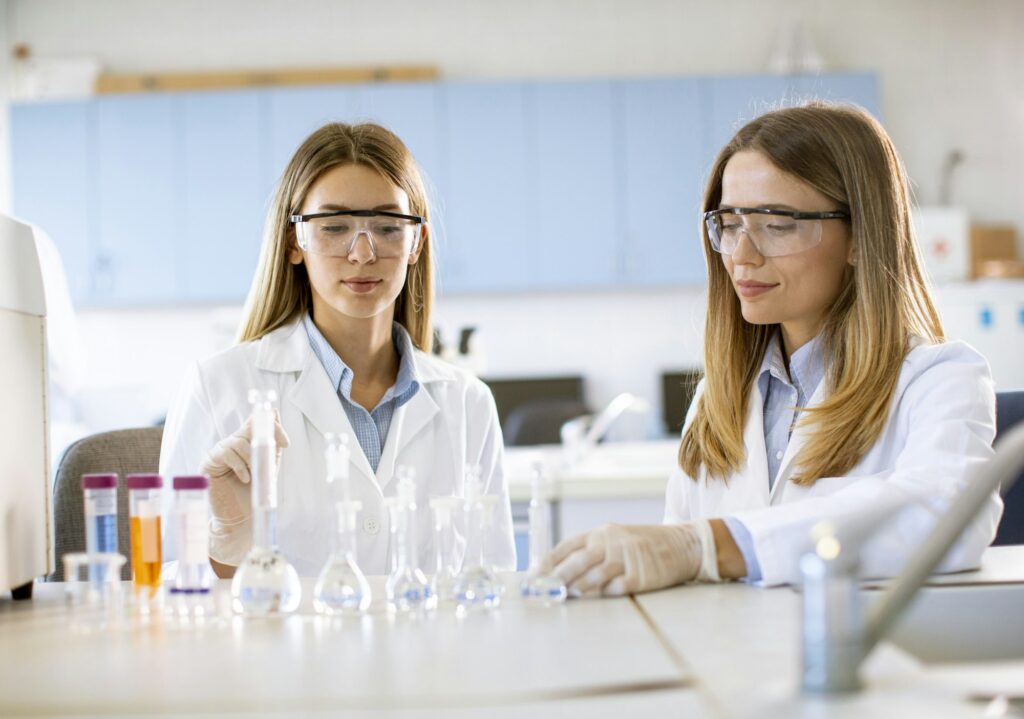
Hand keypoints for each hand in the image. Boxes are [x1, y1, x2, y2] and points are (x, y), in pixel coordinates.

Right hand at [199, 412, 288, 525]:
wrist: (241, 516)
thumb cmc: (254, 492)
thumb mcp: (268, 464)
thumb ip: (272, 443)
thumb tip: (275, 413)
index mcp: (248, 441)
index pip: (258, 421)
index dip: (273, 425)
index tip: (286, 443)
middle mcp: (233, 442)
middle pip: (249, 426)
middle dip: (264, 443)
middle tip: (271, 461)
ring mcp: (220, 450)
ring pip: (239, 441)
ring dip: (252, 459)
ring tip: (255, 475)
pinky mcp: (209, 461)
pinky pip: (226, 454)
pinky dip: (240, 466)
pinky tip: (246, 479)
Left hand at [543, 521, 715, 596]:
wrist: (681, 545)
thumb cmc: (643, 543)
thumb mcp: (616, 537)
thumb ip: (592, 550)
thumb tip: (561, 571)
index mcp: (601, 533)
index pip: (567, 546)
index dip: (549, 562)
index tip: (535, 576)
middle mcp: (611, 543)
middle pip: (577, 562)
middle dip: (557, 578)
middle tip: (545, 591)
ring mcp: (626, 559)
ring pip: (593, 578)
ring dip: (578, 589)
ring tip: (569, 596)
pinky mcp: (639, 577)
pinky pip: (614, 589)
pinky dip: (603, 594)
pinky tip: (597, 597)